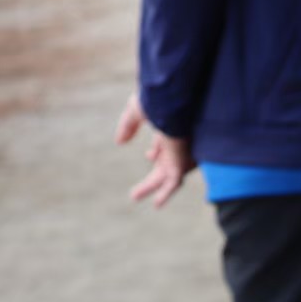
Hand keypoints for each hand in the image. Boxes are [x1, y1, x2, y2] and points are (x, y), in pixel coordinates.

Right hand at [115, 92, 195, 208]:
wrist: (174, 98)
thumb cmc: (158, 97)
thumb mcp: (137, 110)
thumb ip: (128, 126)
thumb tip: (119, 143)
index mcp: (172, 129)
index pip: (166, 146)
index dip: (157, 152)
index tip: (149, 154)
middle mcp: (179, 143)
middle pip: (166, 164)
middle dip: (154, 176)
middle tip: (137, 189)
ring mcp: (180, 153)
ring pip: (170, 176)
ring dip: (157, 188)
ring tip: (139, 197)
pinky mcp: (180, 160)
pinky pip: (174, 181)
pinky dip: (166, 192)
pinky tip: (157, 204)